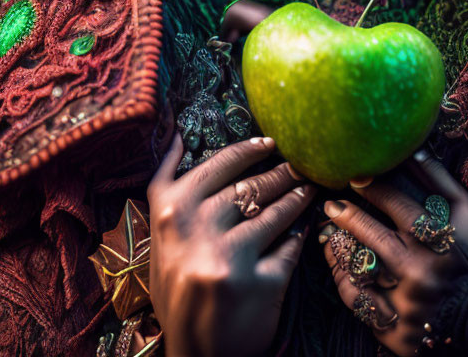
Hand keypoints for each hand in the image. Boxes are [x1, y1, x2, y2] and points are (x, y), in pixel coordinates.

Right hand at [147, 131, 315, 356]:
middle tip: (299, 165)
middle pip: (252, 186)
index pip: (221, 164)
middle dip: (282, 172)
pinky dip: (300, 235)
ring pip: (275, 212)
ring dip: (297, 197)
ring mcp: (231, 258)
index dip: (250, 149)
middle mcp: (198, 230)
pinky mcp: (260, 285)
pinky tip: (305, 227)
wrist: (192, 354)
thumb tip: (178, 133)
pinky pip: (290, 248)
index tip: (270, 143)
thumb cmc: (175, 286)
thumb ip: (169, 183)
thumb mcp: (159, 234)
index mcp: (171, 211)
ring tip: (307, 189)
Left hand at [320, 148, 467, 355]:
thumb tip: (412, 151)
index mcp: (439, 241)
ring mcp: (407, 303)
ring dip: (338, 248)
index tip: (357, 178)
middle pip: (372, 237)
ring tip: (329, 234)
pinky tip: (339, 266)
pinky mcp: (395, 329)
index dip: (373, 188)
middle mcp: (421, 272)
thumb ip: (440, 181)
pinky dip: (344, 281)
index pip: (397, 205)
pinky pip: (357, 302)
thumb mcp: (466, 215)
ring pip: (358, 270)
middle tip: (332, 204)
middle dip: (346, 216)